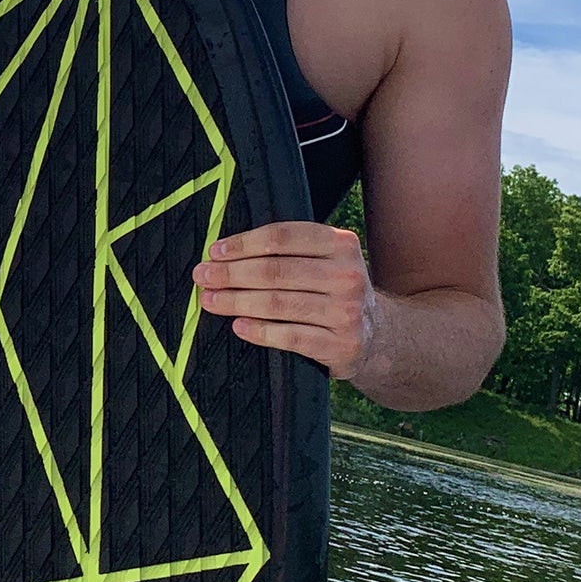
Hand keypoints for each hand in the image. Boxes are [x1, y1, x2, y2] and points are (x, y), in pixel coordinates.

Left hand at [192, 222, 376, 376]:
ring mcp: (346, 311)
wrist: (378, 335)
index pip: (283, 237)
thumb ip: (287, 251)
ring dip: (237, 301)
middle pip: (276, 271)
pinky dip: (260, 331)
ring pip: (279, 304)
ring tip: (210, 300)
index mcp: (341, 244)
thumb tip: (223, 253)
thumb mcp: (324, 261)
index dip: (244, 244)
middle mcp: (347, 275)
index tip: (215, 251)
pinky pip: (291, 337)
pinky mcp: (341, 344)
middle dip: (231, 273)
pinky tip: (238, 326)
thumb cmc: (333, 291)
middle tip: (202, 276)